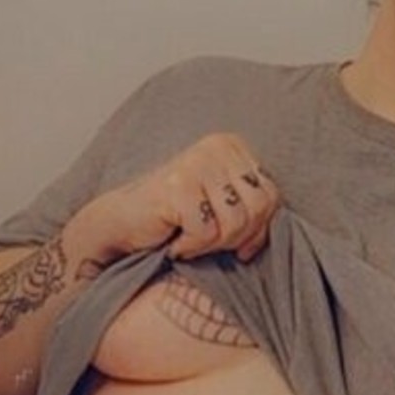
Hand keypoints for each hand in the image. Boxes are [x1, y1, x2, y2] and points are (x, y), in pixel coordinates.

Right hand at [96, 134, 280, 263]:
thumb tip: (264, 237)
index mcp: (232, 146)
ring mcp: (197, 163)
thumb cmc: (175, 218)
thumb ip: (252, 212)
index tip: (236, 243)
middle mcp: (217, 147)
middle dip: (235, 238)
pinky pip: (206, 232)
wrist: (123, 223)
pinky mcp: (178, 185)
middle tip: (208, 241)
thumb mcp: (223, 208)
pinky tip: (175, 241)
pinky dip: (191, 248)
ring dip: (211, 245)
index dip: (258, 230)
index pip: (272, 196)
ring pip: (234, 224)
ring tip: (190, 239)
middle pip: (257, 210)